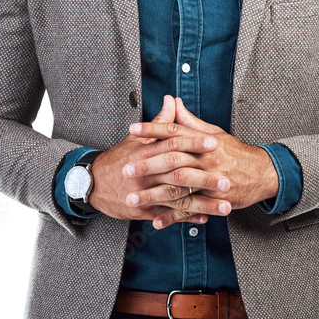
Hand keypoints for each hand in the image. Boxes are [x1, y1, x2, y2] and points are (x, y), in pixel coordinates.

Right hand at [86, 95, 216, 223]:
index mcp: (146, 152)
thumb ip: (158, 122)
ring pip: (178, 199)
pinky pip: (169, 214)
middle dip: (204, 178)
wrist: (91, 183)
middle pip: (179, 174)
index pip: (173, 144)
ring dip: (203, 203)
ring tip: (224, 205)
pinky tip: (205, 217)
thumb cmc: (117, 159)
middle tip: (226, 180)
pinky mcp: (145, 210)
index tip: (214, 143)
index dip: (194, 143)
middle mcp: (148, 173)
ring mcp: (147, 193)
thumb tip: (172, 101)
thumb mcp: (136, 139)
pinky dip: (187, 217)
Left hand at [124, 95, 278, 228]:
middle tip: (126, 168)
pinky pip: (190, 210)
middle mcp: (206, 159)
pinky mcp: (214, 200)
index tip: (133, 130)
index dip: (153, 129)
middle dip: (147, 165)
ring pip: (177, 187)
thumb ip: (190, 121)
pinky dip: (172, 217)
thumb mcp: (214, 132)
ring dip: (153, 194)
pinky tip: (155, 220)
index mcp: (204, 141)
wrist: (263, 173)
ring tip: (132, 198)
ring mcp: (210, 181)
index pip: (174, 131)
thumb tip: (173, 102)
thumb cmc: (235, 153)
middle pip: (172, 159)